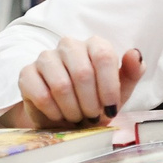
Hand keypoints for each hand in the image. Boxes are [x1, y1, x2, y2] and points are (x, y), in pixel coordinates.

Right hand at [14, 36, 145, 126]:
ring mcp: (46, 57)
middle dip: (90, 103)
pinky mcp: (27, 73)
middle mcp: (69, 45)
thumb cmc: (96, 101)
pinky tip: (59, 116)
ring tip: (77, 117)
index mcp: (94, 44)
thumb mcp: (120, 91)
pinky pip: (41, 95)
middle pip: (83, 73)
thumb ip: (132, 73)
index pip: (104, 56)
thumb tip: (135, 54)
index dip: (108, 87)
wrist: (65, 118)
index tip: (111, 108)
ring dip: (72, 110)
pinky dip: (54, 112)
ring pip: (61, 85)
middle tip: (92, 116)